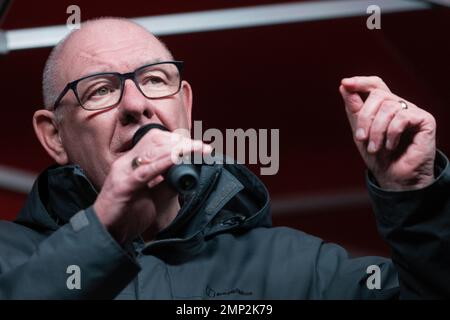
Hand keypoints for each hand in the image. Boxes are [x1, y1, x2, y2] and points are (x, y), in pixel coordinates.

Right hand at [94, 129, 211, 243]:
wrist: (106, 235)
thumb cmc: (127, 215)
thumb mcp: (152, 195)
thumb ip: (166, 183)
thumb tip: (187, 173)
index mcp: (131, 163)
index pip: (155, 140)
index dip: (177, 140)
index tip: (196, 145)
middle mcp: (126, 163)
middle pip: (156, 142)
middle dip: (182, 143)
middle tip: (202, 147)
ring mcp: (123, 173)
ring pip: (152, 152)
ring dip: (179, 150)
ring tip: (197, 150)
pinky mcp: (123, 186)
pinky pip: (145, 171)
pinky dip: (163, 163)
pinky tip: (177, 159)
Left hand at [339, 76, 435, 190]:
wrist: (394, 178)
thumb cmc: (378, 157)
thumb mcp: (359, 132)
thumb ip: (354, 109)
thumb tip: (343, 86)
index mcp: (384, 106)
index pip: (374, 85)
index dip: (360, 82)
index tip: (345, 83)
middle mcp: (399, 105)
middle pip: (377, 96)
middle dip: (365, 118)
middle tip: (360, 139)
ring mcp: (412, 111)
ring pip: (388, 107)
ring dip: (376, 130)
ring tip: (375, 148)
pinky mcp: (425, 120)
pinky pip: (402, 117)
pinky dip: (391, 133)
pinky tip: (390, 146)